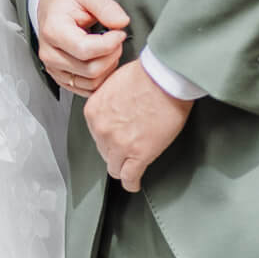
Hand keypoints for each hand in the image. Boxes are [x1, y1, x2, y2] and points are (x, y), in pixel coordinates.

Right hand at [36, 0, 129, 95]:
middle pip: (90, 69)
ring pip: (91, 83)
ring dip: (108, 68)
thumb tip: (121, 23)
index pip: (85, 50)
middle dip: (111, 55)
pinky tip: (104, 60)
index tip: (119, 33)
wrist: (51, 7)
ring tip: (110, 49)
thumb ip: (106, 6)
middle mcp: (50, 54)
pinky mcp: (61, 79)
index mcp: (53, 31)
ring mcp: (54, 69)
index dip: (109, 44)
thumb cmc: (67, 1)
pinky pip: (87, 89)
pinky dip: (102, 78)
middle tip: (116, 40)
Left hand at [84, 60, 192, 192]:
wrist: (164, 77)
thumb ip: (108, 102)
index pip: (95, 135)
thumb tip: (114, 111)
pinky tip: (134, 183)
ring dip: (123, 167)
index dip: (108, 137)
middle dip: (115, 150)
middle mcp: (102, 129)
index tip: (115, 138)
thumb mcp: (114, 83)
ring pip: (115, 168)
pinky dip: (132, 183)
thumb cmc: (146, 74)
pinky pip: (129, 178)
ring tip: (131, 167)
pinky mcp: (139, 154)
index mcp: (94, 111)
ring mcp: (119, 144)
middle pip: (104, 151)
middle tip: (128, 146)